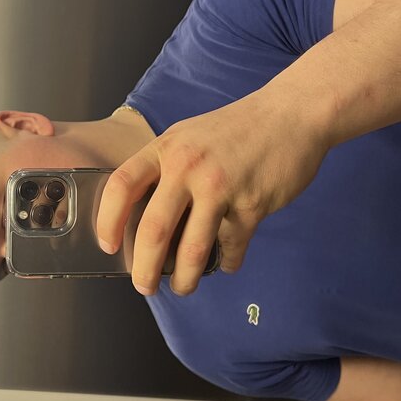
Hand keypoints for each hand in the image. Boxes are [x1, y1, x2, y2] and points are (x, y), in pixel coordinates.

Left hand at [96, 90, 331, 295]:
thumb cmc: (236, 128)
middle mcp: (188, 167)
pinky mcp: (252, 204)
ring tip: (182, 287)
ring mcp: (221, 186)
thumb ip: (165, 168)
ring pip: (192, 248)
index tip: (108, 246)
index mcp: (166, 149)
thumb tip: (144, 216)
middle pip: (153, 229)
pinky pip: (232, 246)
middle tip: (144, 286)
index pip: (122, 186)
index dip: (108, 220)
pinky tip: (225, 263)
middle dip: (144, 268)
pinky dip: (226, 262)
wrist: (292, 113)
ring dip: (184, 278)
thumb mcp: (188, 136)